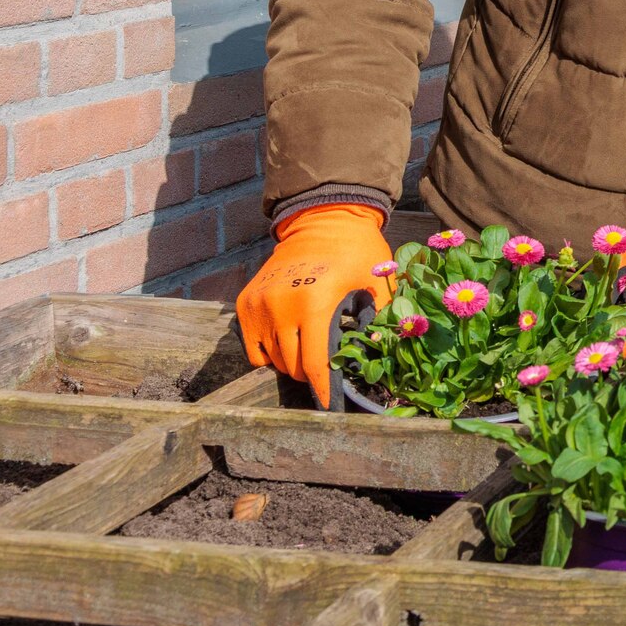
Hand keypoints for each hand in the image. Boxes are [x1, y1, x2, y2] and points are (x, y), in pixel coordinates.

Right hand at [236, 204, 394, 401]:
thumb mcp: (377, 280)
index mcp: (313, 303)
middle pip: (290, 365)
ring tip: (308, 348)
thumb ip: (380, 317)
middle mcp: (279, 306)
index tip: (327, 406)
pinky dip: (268, 351)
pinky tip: (288, 339)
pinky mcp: (245, 301)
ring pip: (269, 358)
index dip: (321, 389)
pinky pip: (252, 345)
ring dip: (289, 362)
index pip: (312, 363)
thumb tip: (380, 354)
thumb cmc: (357, 251)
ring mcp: (258, 304)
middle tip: (325, 368)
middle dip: (308, 374)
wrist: (323, 219)